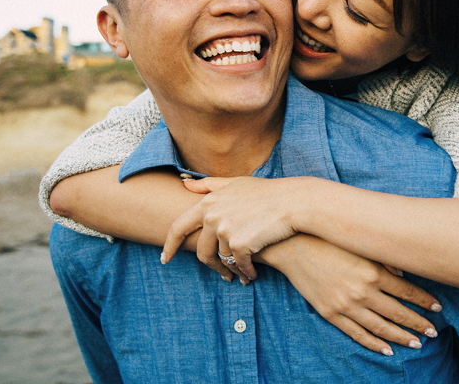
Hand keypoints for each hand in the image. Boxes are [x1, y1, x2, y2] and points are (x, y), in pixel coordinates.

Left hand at [161, 176, 303, 280]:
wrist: (294, 202)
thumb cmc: (267, 192)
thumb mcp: (236, 183)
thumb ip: (209, 185)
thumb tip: (184, 182)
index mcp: (208, 202)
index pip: (178, 227)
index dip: (169, 245)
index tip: (165, 258)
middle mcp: (212, 216)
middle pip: (200, 251)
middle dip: (210, 266)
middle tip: (221, 275)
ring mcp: (225, 231)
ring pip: (221, 260)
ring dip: (231, 271)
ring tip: (240, 275)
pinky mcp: (240, 245)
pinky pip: (239, 266)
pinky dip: (245, 273)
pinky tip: (252, 275)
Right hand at [260, 234, 442, 354]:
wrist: (294, 247)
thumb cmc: (330, 241)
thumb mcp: (360, 245)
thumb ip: (383, 260)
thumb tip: (404, 274)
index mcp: (373, 272)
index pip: (407, 291)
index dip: (424, 301)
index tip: (437, 308)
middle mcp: (362, 291)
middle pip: (397, 312)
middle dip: (417, 323)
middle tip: (433, 332)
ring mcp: (346, 305)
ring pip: (380, 327)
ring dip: (400, 336)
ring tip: (416, 343)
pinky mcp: (331, 314)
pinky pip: (357, 334)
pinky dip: (374, 344)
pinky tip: (387, 349)